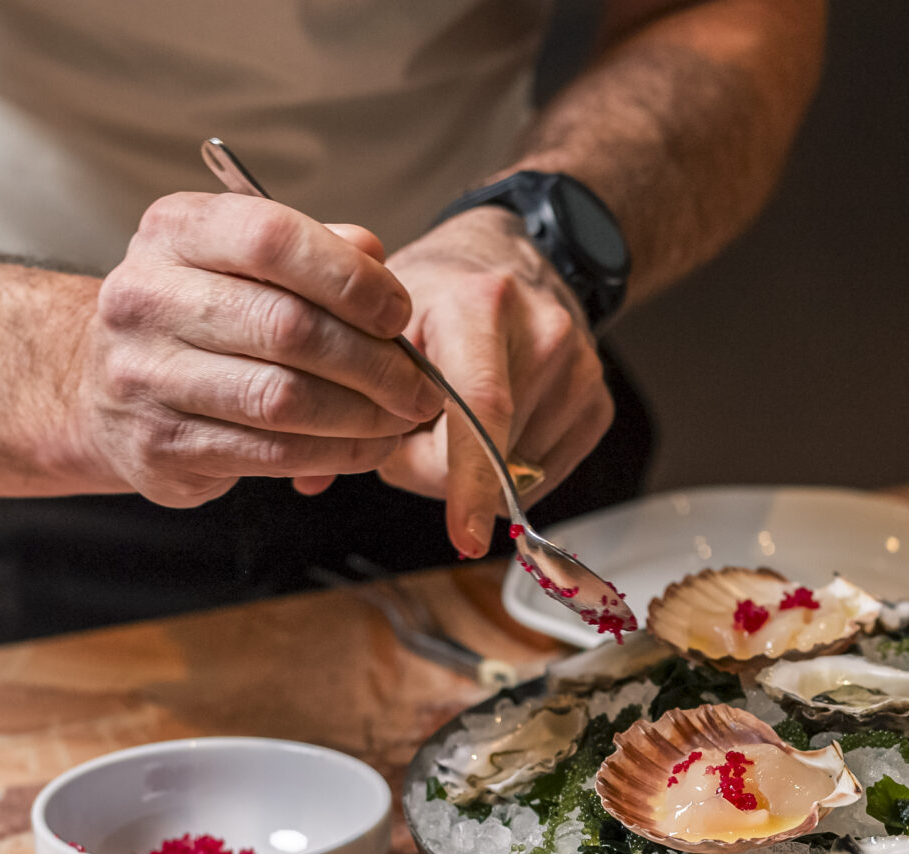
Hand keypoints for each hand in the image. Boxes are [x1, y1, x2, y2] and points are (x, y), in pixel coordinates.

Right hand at [73, 191, 441, 506]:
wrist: (98, 384)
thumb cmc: (199, 314)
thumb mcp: (241, 260)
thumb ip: (312, 250)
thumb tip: (376, 259)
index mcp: (174, 232)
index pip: (271, 238)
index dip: (349, 277)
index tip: (398, 312)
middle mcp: (145, 299)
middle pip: (288, 328)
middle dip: (374, 361)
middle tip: (419, 383)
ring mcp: (145, 378)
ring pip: (284, 399)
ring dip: (363, 414)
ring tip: (402, 416)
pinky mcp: (160, 448)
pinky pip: (272, 453)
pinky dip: (337, 452)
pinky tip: (368, 445)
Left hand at [375, 207, 614, 557]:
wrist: (506, 262)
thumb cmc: (436, 295)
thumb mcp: (378, 324)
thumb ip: (341, 398)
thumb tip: (310, 478)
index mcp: (480, 306)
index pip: (483, 408)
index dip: (467, 480)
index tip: (462, 537)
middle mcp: (544, 333)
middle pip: (491, 455)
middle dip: (435, 468)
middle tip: (412, 431)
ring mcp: (580, 370)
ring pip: (517, 476)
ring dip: (472, 470)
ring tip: (454, 417)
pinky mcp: (598, 403)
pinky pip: (545, 475)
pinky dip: (508, 471)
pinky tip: (492, 428)